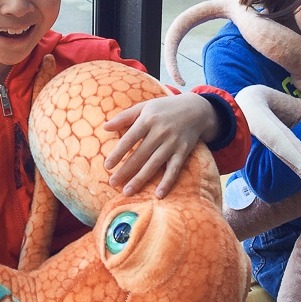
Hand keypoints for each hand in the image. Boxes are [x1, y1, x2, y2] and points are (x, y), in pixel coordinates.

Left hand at [102, 94, 217, 197]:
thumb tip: (104, 127)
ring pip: (154, 164)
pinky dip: (167, 182)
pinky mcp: (183, 151)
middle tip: (113, 183)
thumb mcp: (144, 107)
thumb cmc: (164, 108)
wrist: (196, 109)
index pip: (129, 139)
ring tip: (127, 191)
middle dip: (125, 170)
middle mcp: (160, 132)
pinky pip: (174, 169)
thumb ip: (124, 117)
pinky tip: (159, 194)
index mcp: (148, 120)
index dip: (118, 153)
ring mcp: (172, 143)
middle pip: (140, 155)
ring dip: (140, 179)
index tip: (107, 166)